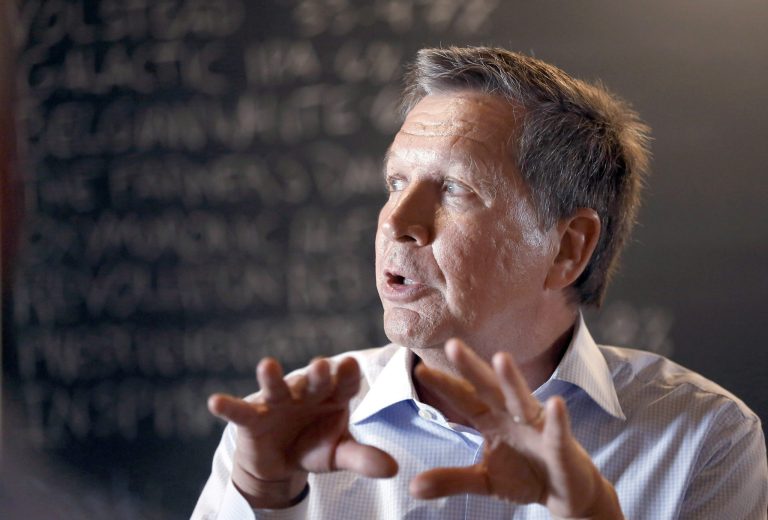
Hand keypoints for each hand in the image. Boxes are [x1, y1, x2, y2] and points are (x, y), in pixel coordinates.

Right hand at [208, 356, 397, 508]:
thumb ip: (364, 458)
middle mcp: (305, 392)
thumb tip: (394, 469)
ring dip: (272, 377)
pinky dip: (228, 406)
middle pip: (313, 380)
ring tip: (267, 365)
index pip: (344, 383)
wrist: (281, 462)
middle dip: (316, 373)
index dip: (346, 376)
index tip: (350, 367)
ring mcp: (277, 402)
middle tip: (321, 365)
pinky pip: (240, 411)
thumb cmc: (315, 447)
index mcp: (332, 395)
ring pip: (276, 386)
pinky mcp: (252, 418)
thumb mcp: (339, 454)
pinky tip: (215, 401)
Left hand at [410, 339, 622, 519]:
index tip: (419, 369)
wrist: (565, 493)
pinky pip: (557, 432)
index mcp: (491, 420)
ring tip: (501, 358)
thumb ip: (451, 479)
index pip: (463, 399)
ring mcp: (537, 427)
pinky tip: (556, 403)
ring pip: (521, 400)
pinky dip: (557, 420)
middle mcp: (511, 415)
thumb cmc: (524, 475)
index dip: (444, 385)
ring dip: (512, 380)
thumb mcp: (483, 480)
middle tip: (452, 345)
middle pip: (487, 388)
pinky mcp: (560, 445)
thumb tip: (413, 488)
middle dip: (471, 367)